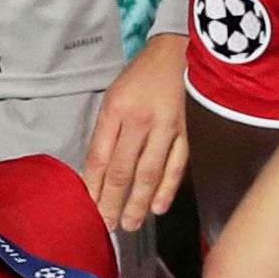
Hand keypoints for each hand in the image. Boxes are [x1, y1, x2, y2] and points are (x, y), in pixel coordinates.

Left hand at [83, 35, 188, 234]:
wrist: (181, 52)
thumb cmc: (144, 76)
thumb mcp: (116, 95)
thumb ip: (109, 130)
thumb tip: (100, 171)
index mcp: (115, 109)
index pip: (99, 156)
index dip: (93, 185)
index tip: (89, 207)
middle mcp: (139, 120)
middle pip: (122, 170)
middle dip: (112, 201)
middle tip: (107, 225)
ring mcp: (166, 127)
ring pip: (150, 173)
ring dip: (139, 202)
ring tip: (130, 223)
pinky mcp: (188, 132)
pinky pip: (176, 166)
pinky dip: (167, 189)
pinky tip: (159, 207)